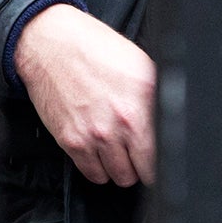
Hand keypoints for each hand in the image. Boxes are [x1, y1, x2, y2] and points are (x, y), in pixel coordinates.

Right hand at [15, 3, 156, 186]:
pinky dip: (98, 168)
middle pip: (144, 170)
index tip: (159, 154)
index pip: (167, 150)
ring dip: (120, 167)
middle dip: (143, 165)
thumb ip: (156, 96)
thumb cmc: (93, 50)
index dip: (164, 156)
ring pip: (120, 177)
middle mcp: (124, 120)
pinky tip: (98, 150)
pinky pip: (94, 174)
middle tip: (137, 151)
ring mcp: (97, 133)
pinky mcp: (73, 141)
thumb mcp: (139, 64)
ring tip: (116, 149)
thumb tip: (170, 120)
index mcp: (145, 98)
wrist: (51, 45)